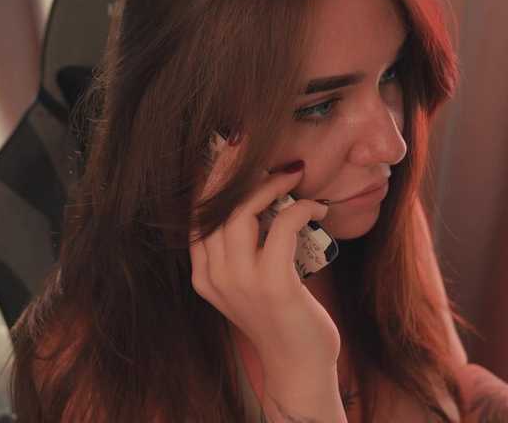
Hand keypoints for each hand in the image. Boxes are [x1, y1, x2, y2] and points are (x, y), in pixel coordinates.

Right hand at [189, 133, 339, 375]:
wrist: (298, 366)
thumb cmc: (279, 318)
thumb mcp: (247, 283)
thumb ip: (240, 250)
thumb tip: (257, 199)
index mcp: (204, 276)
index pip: (195, 217)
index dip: (208, 181)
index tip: (223, 153)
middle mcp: (214, 277)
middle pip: (213, 208)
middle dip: (230, 169)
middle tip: (248, 143)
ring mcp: (241, 282)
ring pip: (242, 212)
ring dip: (268, 185)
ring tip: (291, 174)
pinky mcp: (273, 284)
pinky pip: (282, 226)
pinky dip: (300, 207)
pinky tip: (315, 206)